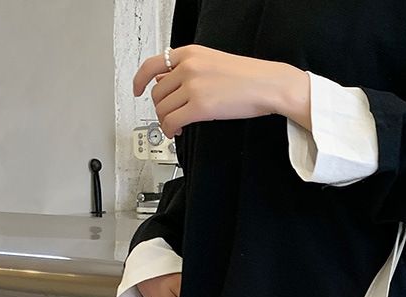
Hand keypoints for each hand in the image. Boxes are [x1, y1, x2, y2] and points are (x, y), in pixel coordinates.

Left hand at [133, 45, 310, 138]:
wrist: (268, 85)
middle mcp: (186, 67)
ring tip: (175, 126)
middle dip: (160, 108)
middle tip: (168, 116)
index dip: (139, 80)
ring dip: (165, 121)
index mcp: (189, 54)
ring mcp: (192, 86)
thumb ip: (191, 70)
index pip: (152, 65)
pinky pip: (173, 121)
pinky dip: (171, 130)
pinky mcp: (200, 106)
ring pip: (163, 108)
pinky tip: (177, 133)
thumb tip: (173, 84)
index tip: (136, 89)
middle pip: (157, 92)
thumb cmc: (250, 77)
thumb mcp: (214, 62)